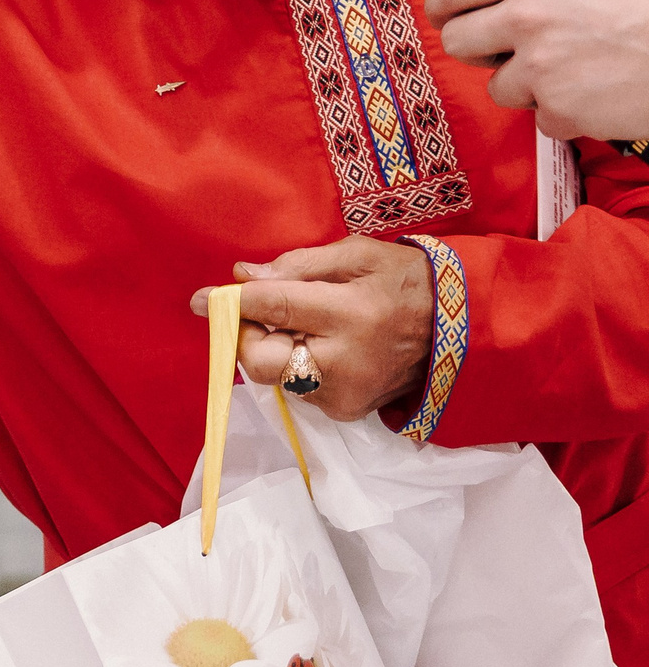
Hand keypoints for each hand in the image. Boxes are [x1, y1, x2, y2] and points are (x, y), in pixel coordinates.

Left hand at [188, 236, 432, 421]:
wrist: (464, 330)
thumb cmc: (407, 281)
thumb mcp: (358, 255)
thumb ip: (298, 265)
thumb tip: (243, 276)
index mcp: (351, 313)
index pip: (273, 306)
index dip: (231, 302)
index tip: (202, 299)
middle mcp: (346, 361)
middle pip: (261, 361)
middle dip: (246, 336)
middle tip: (258, 314)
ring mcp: (346, 393)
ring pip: (276, 377)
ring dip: (274, 349)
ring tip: (305, 327)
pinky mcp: (348, 411)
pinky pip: (299, 389)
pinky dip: (296, 366)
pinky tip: (323, 347)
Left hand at [426, 0, 648, 141]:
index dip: (443, 4)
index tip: (445, 14)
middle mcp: (528, 18)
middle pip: (457, 41)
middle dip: (475, 46)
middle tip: (500, 48)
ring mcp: (541, 68)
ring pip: (499, 86)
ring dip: (528, 83)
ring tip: (572, 70)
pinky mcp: (560, 109)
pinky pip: (541, 118)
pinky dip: (565, 112)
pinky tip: (596, 94)